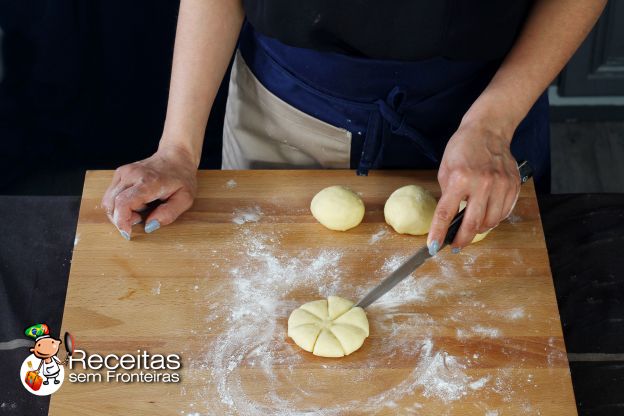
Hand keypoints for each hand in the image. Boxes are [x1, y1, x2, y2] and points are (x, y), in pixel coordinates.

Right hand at [101, 143, 197, 239]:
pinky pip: (111, 194)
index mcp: (149, 182)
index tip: (128, 233)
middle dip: (121, 219)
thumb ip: (168, 214)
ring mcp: (123, 172)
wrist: (176, 157)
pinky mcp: (120, 173)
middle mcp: (131, 174)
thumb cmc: (181, 178)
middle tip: (139, 219)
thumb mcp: (185, 199)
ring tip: (139, 210)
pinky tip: (135, 203)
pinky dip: (119, 204)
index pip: (123, 203)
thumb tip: (149, 226)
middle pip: (111, 203)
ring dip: (119, 212)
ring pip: (108, 200)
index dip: (121, 221)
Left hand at [427, 120, 519, 253]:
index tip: (433, 247)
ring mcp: (501, 185)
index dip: (439, 233)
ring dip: (478, 230)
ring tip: (470, 229)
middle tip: (455, 246)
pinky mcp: (513, 186)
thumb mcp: (445, 170)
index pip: (446, 213)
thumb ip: (448, 195)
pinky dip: (493, 219)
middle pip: (472, 223)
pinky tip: (485, 217)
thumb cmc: (463, 148)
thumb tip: (448, 220)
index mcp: (460, 178)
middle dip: (461, 239)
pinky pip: (504, 213)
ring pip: (490, 222)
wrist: (488, 130)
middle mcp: (482, 182)